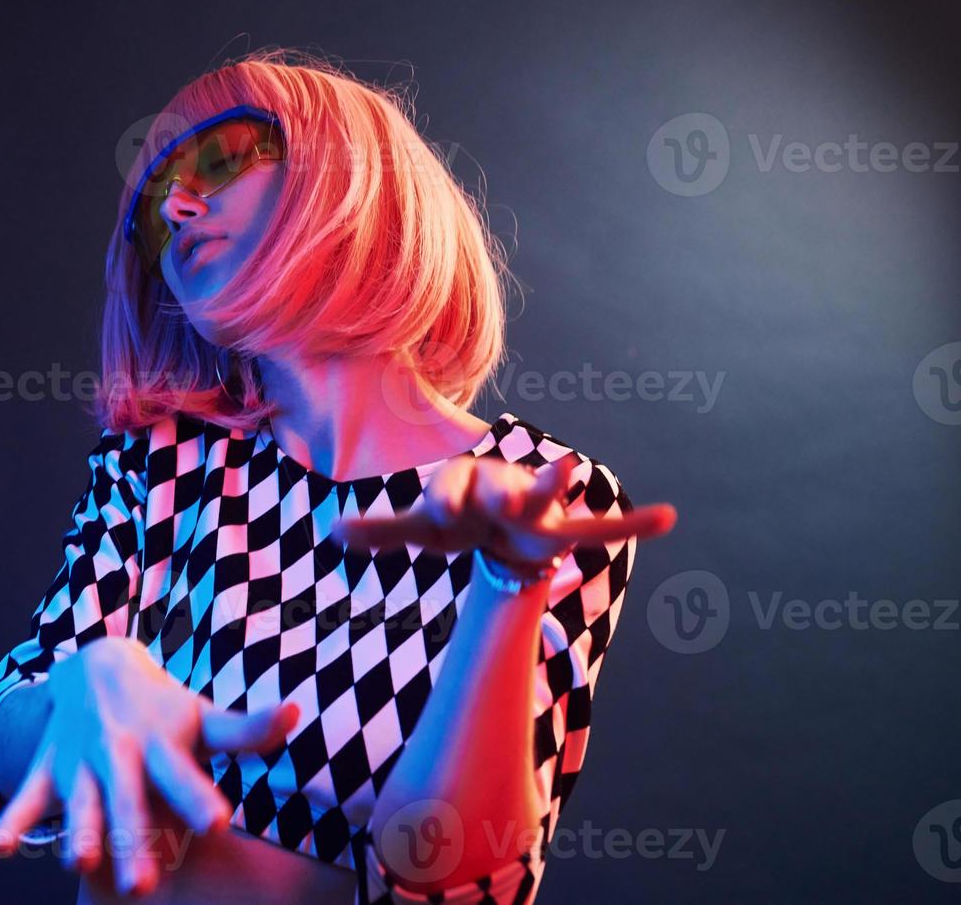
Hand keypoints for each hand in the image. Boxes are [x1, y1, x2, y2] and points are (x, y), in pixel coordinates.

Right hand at [0, 636, 299, 896]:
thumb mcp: (203, 719)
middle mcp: (120, 754)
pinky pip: (27, 797)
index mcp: (162, 746)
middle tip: (144, 887)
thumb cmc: (164, 710)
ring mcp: (81, 761)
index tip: (218, 822)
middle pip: (128, 801)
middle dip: (133, 840)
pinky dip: (12, 821)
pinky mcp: (49, 768)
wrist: (97, 666)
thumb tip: (297, 713)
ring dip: (75, 831)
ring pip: (78, 802)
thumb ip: (247, 731)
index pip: (183, 774)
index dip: (198, 796)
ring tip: (77, 862)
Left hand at [332, 454, 676, 571]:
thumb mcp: (420, 529)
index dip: (445, 501)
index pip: (449, 488)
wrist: (497, 530)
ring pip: (545, 494)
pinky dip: (633, 524)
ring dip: (555, 483)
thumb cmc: (459, 521)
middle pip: (495, 484)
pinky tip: (667, 518)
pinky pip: (601, 529)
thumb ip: (381, 531)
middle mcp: (498, 487)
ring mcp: (534, 508)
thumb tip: (332, 532)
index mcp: (462, 484)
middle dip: (495, 491)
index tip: (439, 518)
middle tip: (498, 499)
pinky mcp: (562, 532)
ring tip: (572, 467)